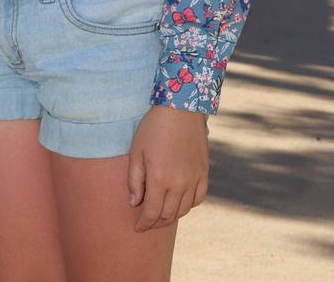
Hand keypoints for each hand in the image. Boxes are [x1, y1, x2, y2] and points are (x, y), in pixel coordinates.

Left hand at [127, 105, 208, 231]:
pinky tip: (181, 202)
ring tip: (162, 214)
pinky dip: (189, 205)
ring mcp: (194, 179)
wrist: (181, 109)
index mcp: (159, 179)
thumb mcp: (136, 151)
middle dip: (156, 222)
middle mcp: (179, 184)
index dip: (143, 224)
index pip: (151, 214)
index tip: (137, 228)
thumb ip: (134, 180)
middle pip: (168, 215)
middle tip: (147, 222)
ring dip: (172, 216)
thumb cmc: (153, 128)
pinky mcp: (204, 173)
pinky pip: (199, 198)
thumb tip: (134, 203)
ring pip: (184, 210)